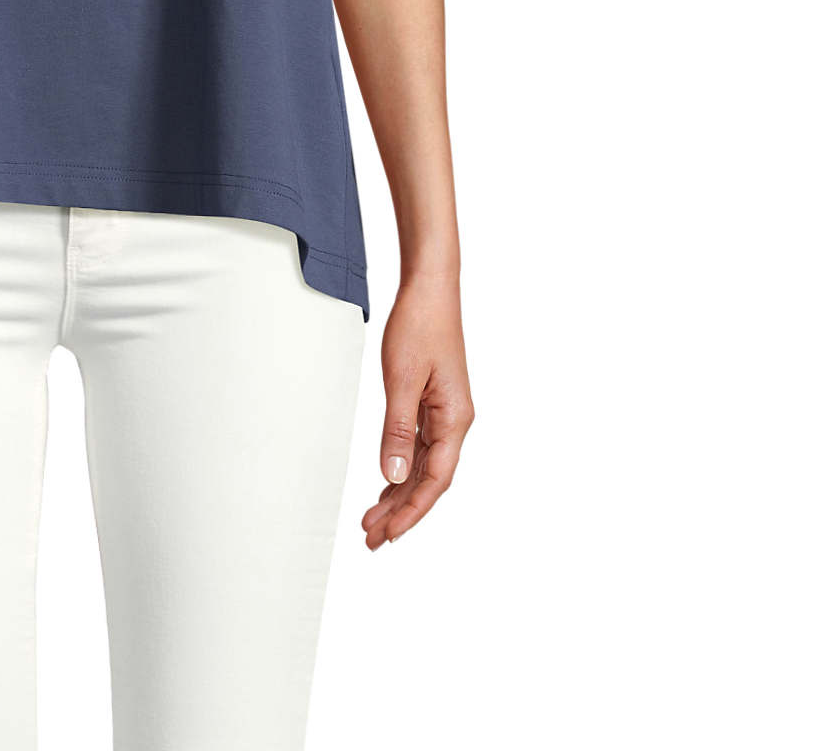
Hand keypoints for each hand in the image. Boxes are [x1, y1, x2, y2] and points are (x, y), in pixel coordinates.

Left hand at [362, 269, 473, 548]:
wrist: (429, 288)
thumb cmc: (420, 325)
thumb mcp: (402, 380)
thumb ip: (398, 431)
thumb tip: (394, 476)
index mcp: (455, 419)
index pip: (435, 480)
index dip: (412, 511)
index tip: (389, 534)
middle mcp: (455, 421)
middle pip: (429, 480)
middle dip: (401, 512)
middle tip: (372, 538)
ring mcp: (445, 412)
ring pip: (423, 466)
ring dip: (399, 493)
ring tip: (373, 519)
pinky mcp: (433, 402)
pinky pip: (419, 447)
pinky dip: (402, 468)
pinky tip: (388, 483)